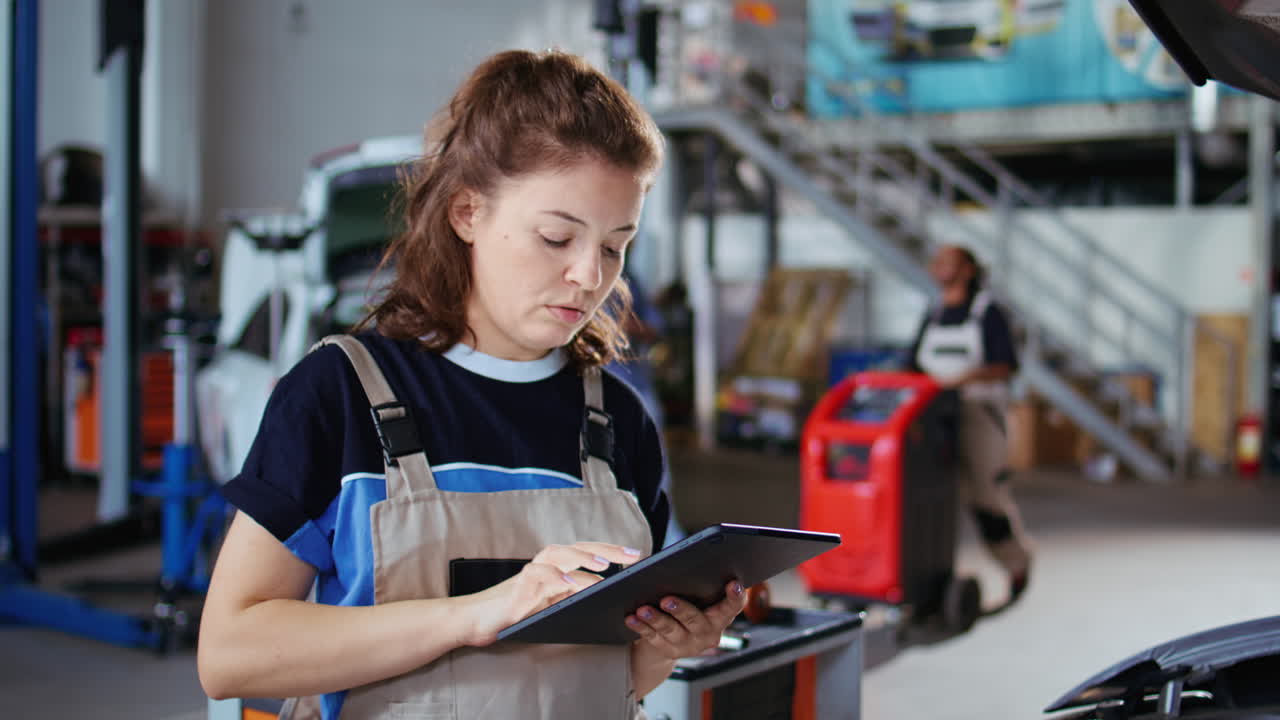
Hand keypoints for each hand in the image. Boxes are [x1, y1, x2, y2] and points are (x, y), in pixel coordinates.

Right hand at [458, 542, 643, 646]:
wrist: (475, 620)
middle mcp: (545, 564)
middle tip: (633, 556)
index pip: (589, 552)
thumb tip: (606, 593)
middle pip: (580, 548)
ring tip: (603, 566)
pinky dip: (555, 577)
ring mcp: (531, 573)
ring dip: (582, 558)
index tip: (638, 555)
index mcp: (556, 567)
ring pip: (559, 555)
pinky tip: (570, 583)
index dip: (614, 551)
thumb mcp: (552, 605)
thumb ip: (574, 596)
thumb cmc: (516, 614)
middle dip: (608, 550)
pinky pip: (539, 576)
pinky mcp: (518, 587)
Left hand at [625, 580, 746, 659]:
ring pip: (671, 630)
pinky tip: (632, 618)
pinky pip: (652, 637)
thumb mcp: (697, 596)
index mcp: (720, 616)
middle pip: (696, 620)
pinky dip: (641, 627)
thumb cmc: (689, 605)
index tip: (734, 583)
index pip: (732, 606)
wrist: (671, 641)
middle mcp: (708, 633)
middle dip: (681, 610)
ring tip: (643, 609)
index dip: (735, 596)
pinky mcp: (668, 650)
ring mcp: (688, 644)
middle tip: (667, 599)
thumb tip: (675, 561)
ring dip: (656, 619)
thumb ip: (696, 582)